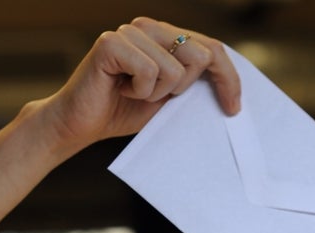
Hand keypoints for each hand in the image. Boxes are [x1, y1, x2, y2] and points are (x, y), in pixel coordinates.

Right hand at [43, 17, 241, 154]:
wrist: (80, 124)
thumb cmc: (122, 111)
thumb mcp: (168, 99)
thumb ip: (192, 84)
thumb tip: (229, 88)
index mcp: (165, 36)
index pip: (212, 47)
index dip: (229, 77)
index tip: (234, 108)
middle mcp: (149, 26)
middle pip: (200, 55)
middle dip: (185, 89)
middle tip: (159, 99)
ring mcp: (130, 32)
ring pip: (175, 69)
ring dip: (156, 94)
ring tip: (133, 93)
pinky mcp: (111, 43)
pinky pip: (149, 72)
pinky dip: (139, 91)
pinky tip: (121, 89)